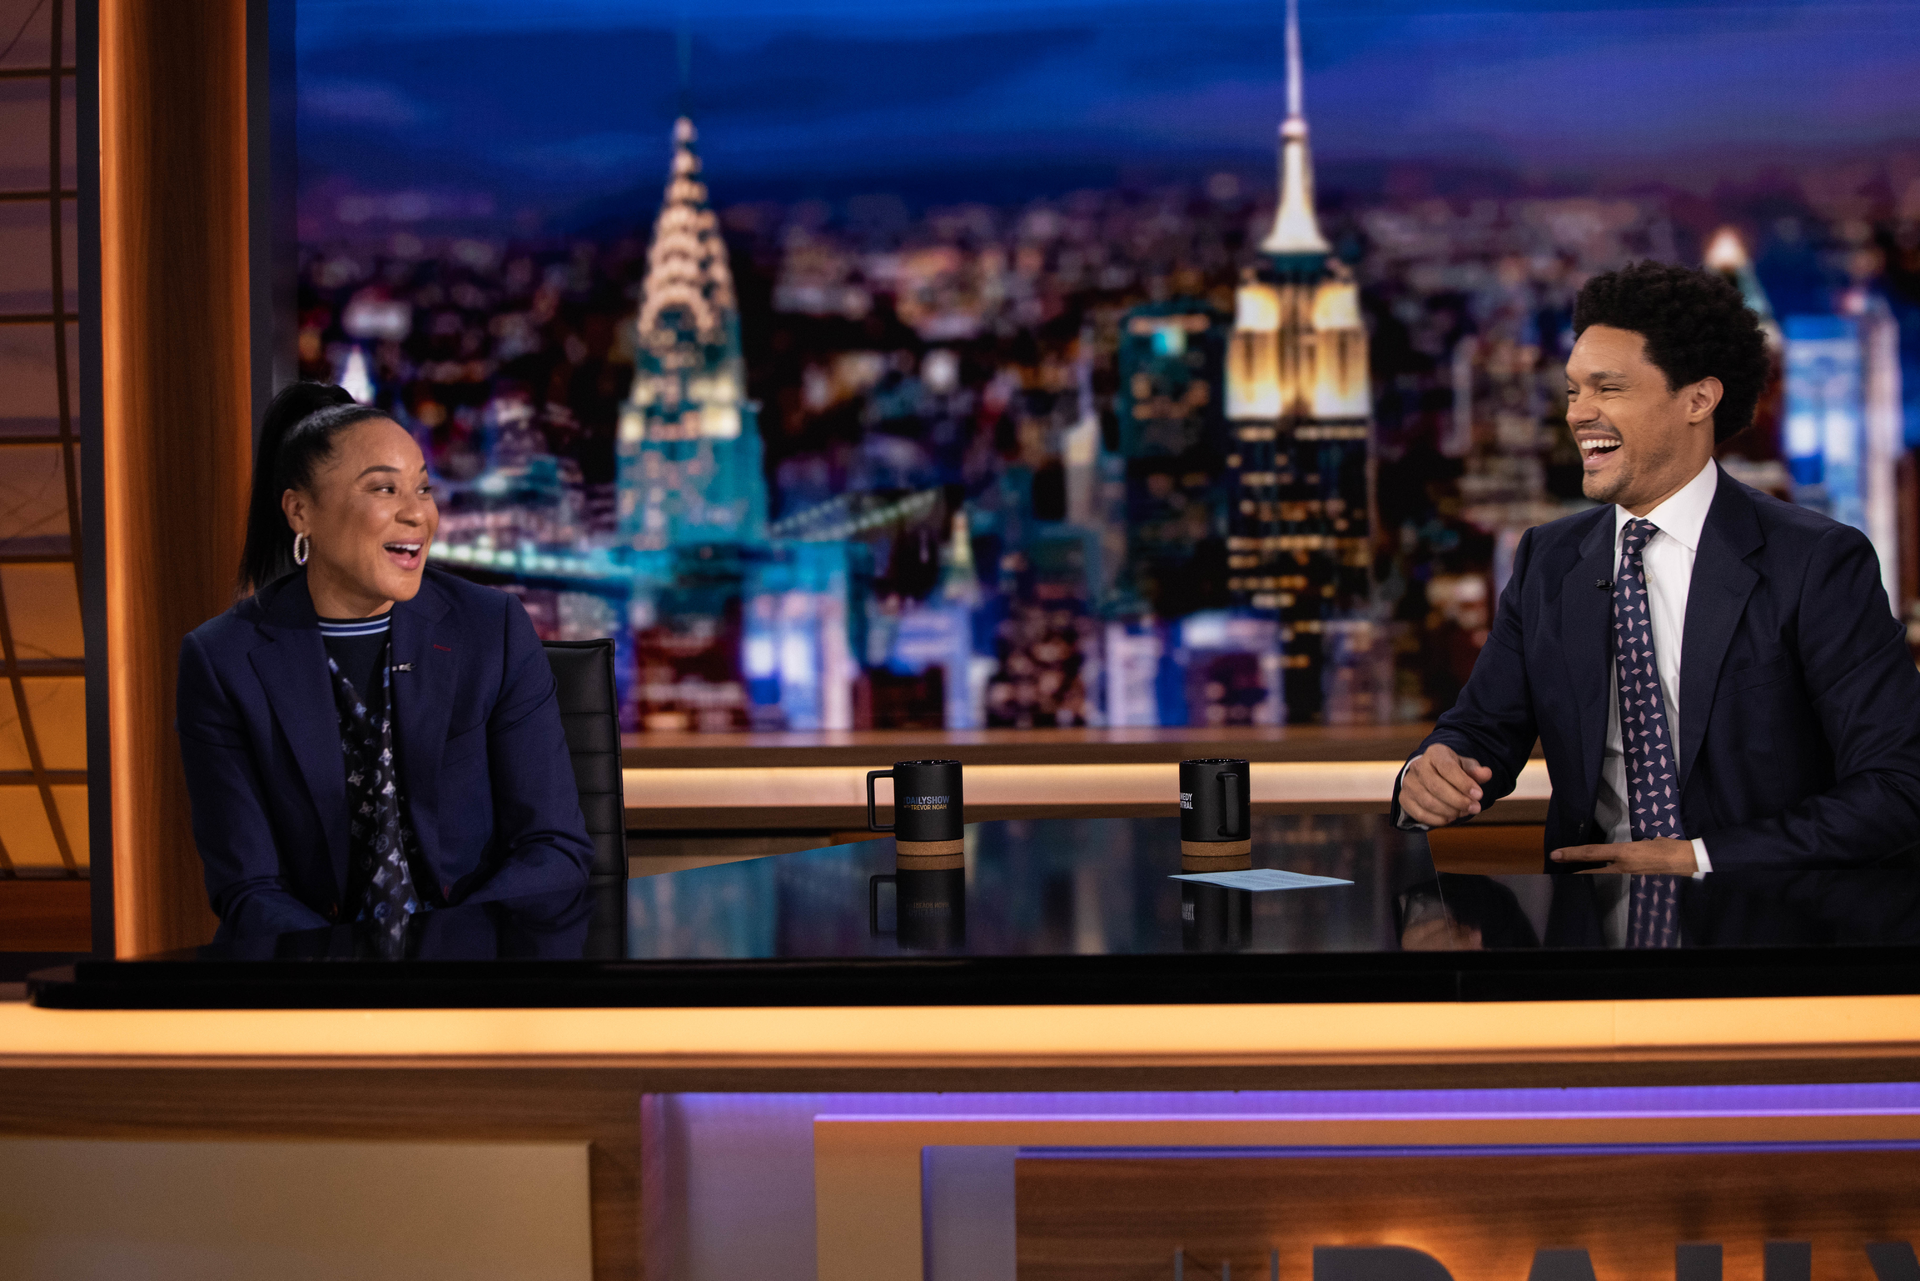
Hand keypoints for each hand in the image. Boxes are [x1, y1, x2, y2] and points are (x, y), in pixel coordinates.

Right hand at [1399, 744, 1493, 826]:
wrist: (1429, 773)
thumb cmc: (1450, 770)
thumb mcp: (1465, 766)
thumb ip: (1475, 771)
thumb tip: (1486, 774)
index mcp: (1435, 753)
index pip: (1447, 768)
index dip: (1464, 783)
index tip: (1479, 795)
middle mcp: (1418, 766)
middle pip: (1436, 787)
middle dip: (1458, 801)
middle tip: (1475, 808)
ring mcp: (1409, 783)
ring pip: (1428, 802)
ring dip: (1449, 811)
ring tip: (1463, 812)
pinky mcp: (1404, 798)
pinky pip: (1419, 814)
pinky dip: (1437, 820)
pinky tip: (1450, 818)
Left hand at [1550, 837, 1697, 873]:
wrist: (1687, 861)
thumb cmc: (1669, 847)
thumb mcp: (1646, 841)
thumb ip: (1630, 847)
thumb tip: (1621, 851)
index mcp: (1625, 852)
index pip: (1592, 853)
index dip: (1572, 854)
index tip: (1555, 854)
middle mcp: (1623, 864)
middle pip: (1591, 867)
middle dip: (1573, 866)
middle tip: (1556, 863)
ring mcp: (1628, 873)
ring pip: (1600, 874)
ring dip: (1586, 872)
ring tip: (1571, 870)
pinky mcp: (1635, 878)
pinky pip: (1613, 876)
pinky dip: (1601, 875)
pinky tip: (1595, 874)